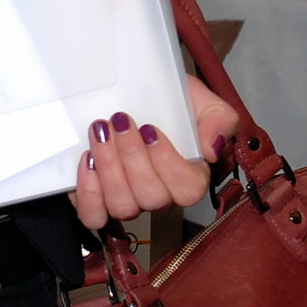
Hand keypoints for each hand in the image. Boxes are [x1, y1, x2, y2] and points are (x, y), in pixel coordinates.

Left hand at [70, 75, 240, 227]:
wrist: (131, 91)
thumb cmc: (168, 101)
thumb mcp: (201, 99)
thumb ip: (219, 119)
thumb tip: (211, 149)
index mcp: (189, 176)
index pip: (188, 190)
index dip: (168, 164)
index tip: (149, 129)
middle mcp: (158, 194)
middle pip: (151, 198)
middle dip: (132, 157)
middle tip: (120, 121)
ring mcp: (127, 199)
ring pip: (122, 207)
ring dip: (109, 167)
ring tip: (100, 132)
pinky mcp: (97, 199)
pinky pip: (94, 215)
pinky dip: (88, 193)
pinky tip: (88, 160)